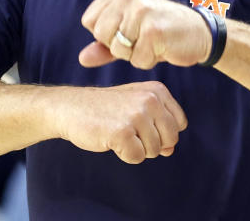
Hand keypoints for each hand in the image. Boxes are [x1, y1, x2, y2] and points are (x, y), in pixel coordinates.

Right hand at [57, 81, 187, 163]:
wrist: (70, 108)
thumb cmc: (105, 109)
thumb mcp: (136, 108)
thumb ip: (158, 126)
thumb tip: (170, 150)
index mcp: (157, 90)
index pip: (179, 124)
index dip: (161, 131)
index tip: (140, 123)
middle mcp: (150, 99)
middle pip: (171, 139)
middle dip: (151, 143)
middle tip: (128, 130)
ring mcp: (136, 115)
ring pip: (154, 150)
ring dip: (136, 148)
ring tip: (117, 131)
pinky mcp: (122, 132)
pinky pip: (136, 157)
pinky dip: (124, 154)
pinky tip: (110, 139)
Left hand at [79, 0, 209, 69]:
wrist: (199, 32)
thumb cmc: (160, 32)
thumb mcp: (128, 33)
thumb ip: (103, 45)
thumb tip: (82, 59)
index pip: (89, 21)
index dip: (105, 34)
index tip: (127, 31)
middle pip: (101, 35)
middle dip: (119, 46)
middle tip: (141, 38)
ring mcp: (141, 11)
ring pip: (118, 49)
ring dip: (135, 55)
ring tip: (152, 42)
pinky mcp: (154, 30)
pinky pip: (137, 60)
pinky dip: (149, 61)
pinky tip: (162, 48)